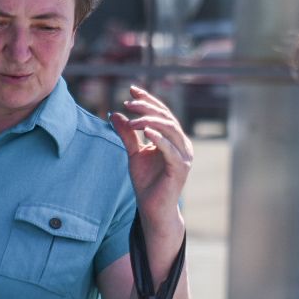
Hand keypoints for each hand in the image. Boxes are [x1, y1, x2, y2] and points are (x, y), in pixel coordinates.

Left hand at [108, 86, 192, 234]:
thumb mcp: (133, 153)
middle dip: (147, 108)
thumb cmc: (147, 182)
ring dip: (150, 122)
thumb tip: (114, 113)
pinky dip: (159, 139)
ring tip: (132, 120)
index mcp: (173, 139)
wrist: (153, 209)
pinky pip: (171, 150)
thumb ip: (127, 134)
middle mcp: (182, 145)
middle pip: (167, 118)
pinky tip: (145, 132)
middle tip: (128, 103)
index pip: (162, 113)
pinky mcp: (180, 169)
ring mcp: (184, 156)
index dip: (148, 100)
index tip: (132, 90)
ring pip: (170, 130)